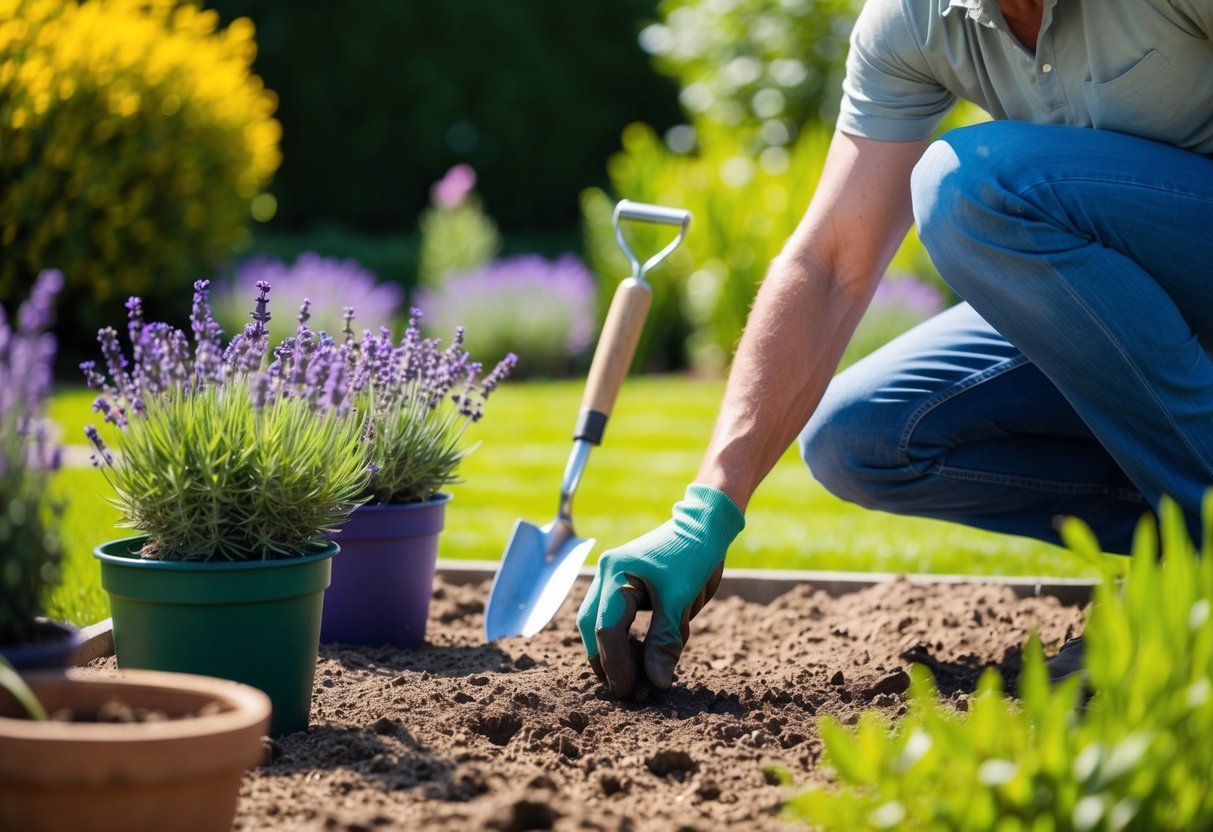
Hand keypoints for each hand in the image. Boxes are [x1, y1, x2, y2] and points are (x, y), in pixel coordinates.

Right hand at [577, 483, 744, 697]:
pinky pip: (612, 616)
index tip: (629, 692)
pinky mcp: (621, 582)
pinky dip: (621, 639)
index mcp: (617, 574)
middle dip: (605, 661)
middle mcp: (606, 573)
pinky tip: (638, 657)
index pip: (607, 629)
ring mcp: (610, 576)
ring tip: (632, 678)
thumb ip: (665, 642)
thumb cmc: (695, 556)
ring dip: (611, 651)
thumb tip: (656, 683)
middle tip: (625, 691)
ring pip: (597, 622)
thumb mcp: (682, 601)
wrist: (704, 524)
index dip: (616, 665)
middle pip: (592, 627)